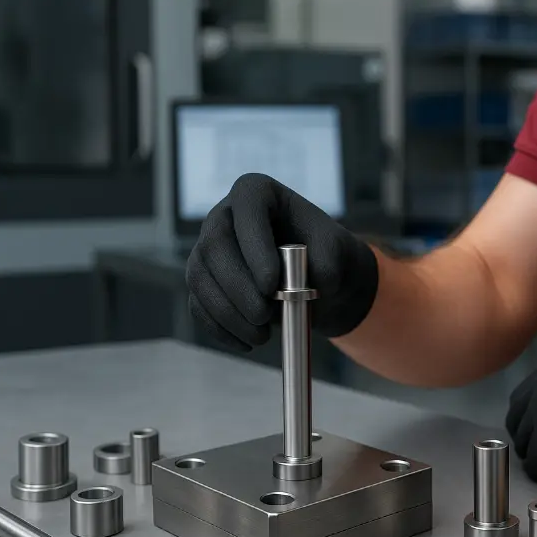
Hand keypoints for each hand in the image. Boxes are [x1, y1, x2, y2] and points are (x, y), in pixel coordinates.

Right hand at [186, 174, 378, 349]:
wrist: (318, 278)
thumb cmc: (326, 255)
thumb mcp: (337, 253)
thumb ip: (327, 264)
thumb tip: (307, 287)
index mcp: (258, 193)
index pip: (247, 210)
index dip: (253, 247)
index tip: (271, 285)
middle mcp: (225, 215)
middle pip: (214, 247)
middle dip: (237, 287)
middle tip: (263, 316)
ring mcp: (208, 248)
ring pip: (200, 278)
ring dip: (228, 313)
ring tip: (262, 336)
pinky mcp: (204, 280)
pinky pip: (199, 304)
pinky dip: (220, 328)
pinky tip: (247, 343)